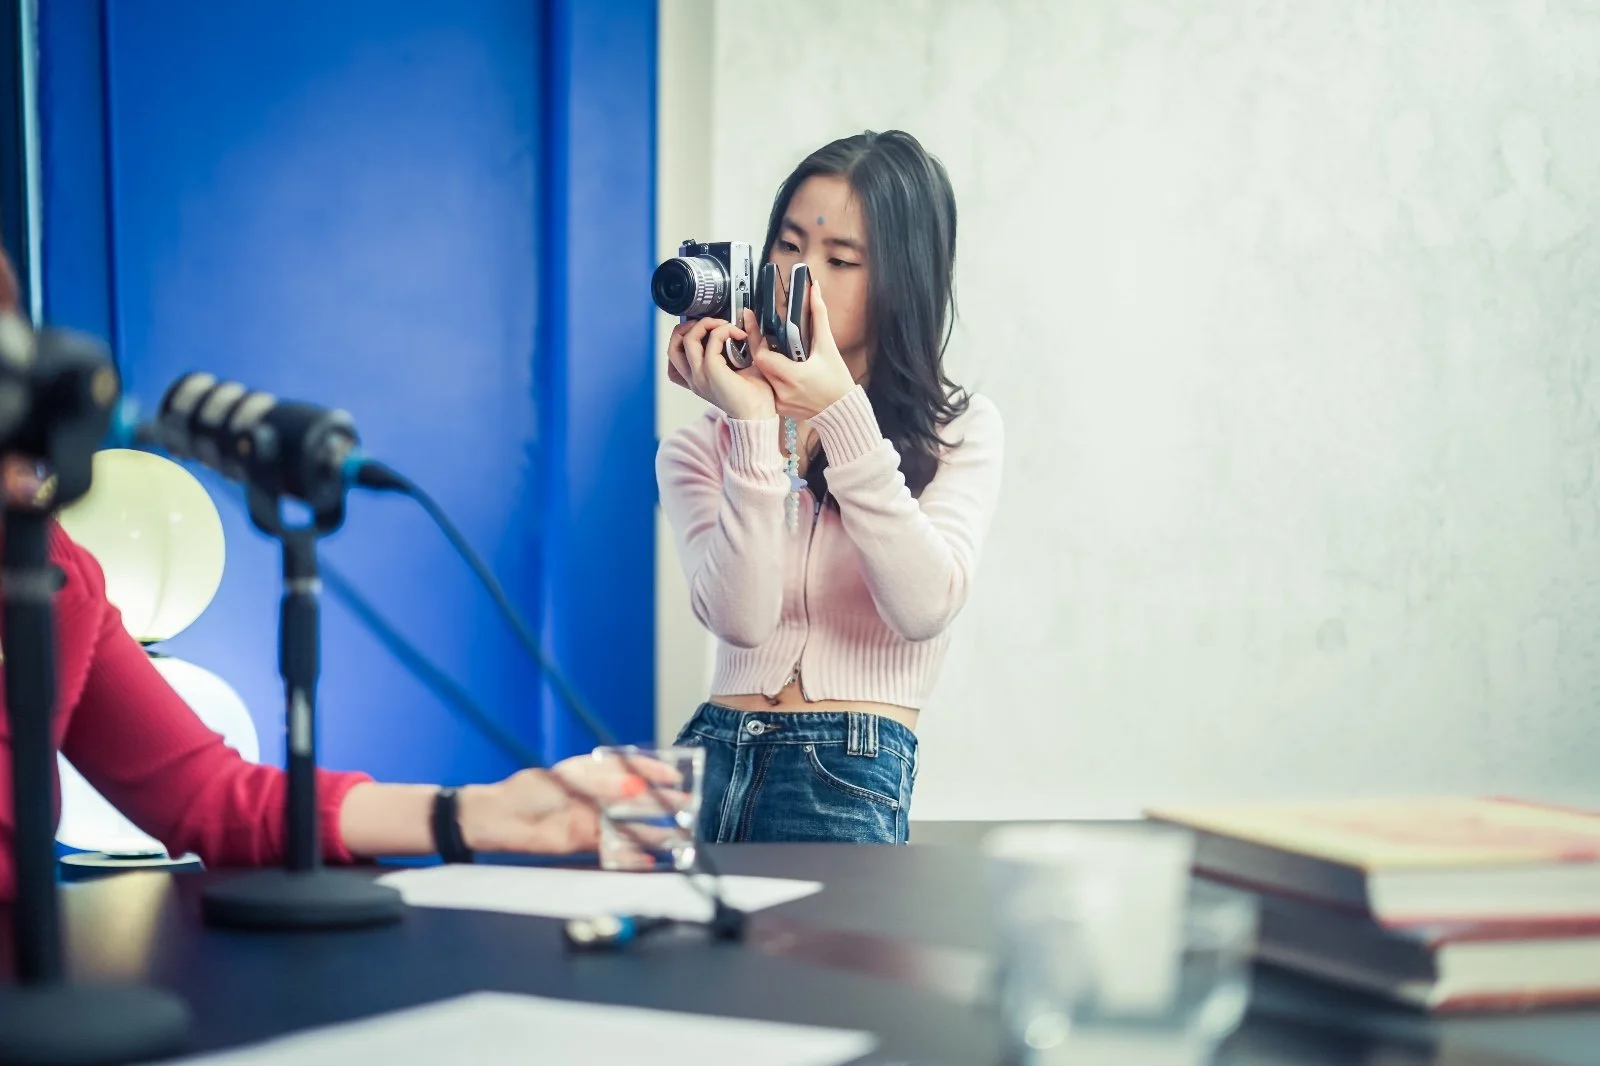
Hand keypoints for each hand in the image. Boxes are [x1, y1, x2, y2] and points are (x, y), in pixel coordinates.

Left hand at [457, 751, 682, 853]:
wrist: (500, 822)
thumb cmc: (529, 792)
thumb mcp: (570, 781)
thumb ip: (604, 785)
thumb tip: (636, 785)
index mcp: (592, 770)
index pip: (631, 765)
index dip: (654, 769)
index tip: (675, 774)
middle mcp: (595, 794)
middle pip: (636, 798)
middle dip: (662, 801)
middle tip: (687, 805)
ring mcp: (592, 818)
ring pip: (630, 824)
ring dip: (653, 830)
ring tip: (678, 834)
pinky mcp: (585, 842)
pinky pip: (615, 848)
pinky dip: (632, 854)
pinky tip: (649, 857)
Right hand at [667, 316, 775, 420]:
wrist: (760, 416)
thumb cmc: (754, 397)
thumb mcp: (742, 365)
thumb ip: (738, 342)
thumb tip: (747, 317)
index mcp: (697, 380)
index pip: (675, 357)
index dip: (684, 338)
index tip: (706, 330)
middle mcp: (694, 378)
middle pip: (673, 346)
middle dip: (689, 327)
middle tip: (711, 323)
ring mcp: (700, 375)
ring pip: (687, 339)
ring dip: (706, 324)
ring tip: (725, 325)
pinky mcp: (712, 371)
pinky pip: (712, 340)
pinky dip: (724, 330)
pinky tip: (739, 334)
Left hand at [750, 279, 857, 420]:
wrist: (842, 410)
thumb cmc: (837, 380)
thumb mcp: (828, 346)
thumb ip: (819, 316)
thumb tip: (815, 290)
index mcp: (794, 376)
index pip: (762, 356)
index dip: (758, 341)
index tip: (757, 325)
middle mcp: (783, 391)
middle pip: (759, 365)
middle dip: (760, 348)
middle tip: (760, 333)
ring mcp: (780, 402)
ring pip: (762, 376)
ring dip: (765, 363)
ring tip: (771, 350)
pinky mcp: (779, 408)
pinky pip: (768, 389)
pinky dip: (771, 377)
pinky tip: (779, 369)